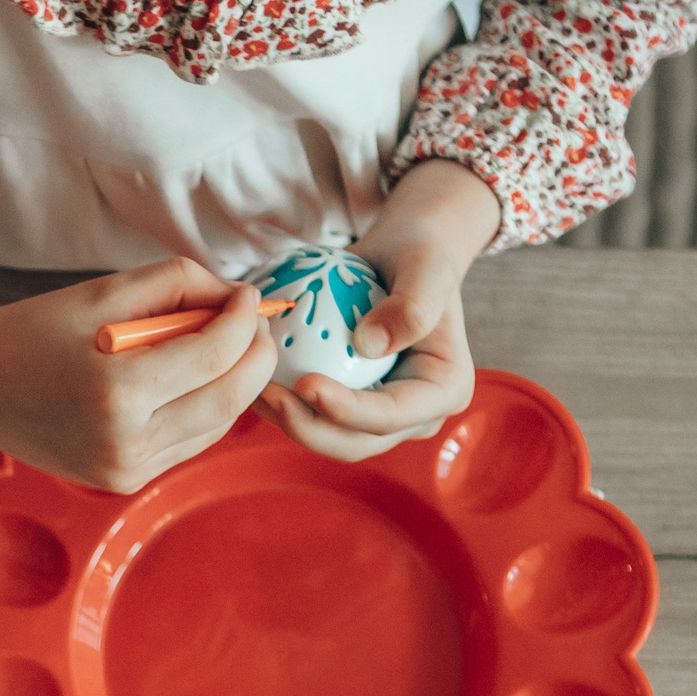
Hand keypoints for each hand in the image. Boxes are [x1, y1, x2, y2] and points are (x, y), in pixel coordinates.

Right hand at [0, 258, 274, 493]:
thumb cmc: (34, 330)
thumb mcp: (105, 291)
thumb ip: (178, 284)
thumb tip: (237, 298)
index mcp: (117, 390)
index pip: (214, 356)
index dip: (243, 320)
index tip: (250, 295)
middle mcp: (125, 442)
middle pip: (229, 399)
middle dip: (255, 356)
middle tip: (256, 322)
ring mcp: (126, 470)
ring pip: (217, 426)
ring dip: (236, 384)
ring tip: (230, 345)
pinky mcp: (124, 482)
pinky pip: (190, 443)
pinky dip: (208, 409)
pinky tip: (200, 379)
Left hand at [255, 158, 500, 461]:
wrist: (405, 255)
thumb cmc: (419, 253)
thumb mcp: (425, 266)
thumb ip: (412, 305)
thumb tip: (371, 346)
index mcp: (445, 390)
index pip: (392, 415)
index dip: (346, 410)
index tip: (306, 383)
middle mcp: (415, 415)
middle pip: (356, 442)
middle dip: (307, 426)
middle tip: (265, 394)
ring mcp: (382, 416)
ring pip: (329, 436)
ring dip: (288, 420)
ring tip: (251, 386)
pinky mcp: (351, 406)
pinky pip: (313, 414)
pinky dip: (283, 402)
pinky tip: (253, 377)